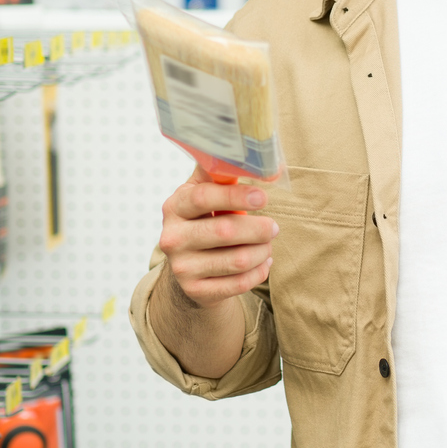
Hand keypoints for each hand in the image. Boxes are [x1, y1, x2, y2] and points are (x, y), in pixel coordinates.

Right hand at [155, 165, 278, 307]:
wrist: (189, 267)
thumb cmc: (203, 221)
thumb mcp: (202, 194)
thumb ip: (219, 173)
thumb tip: (253, 157)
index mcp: (175, 207)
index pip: (203, 197)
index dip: (236, 196)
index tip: (263, 197)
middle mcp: (172, 238)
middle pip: (225, 231)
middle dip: (258, 228)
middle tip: (274, 227)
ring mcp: (182, 268)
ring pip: (238, 260)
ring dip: (263, 251)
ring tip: (267, 244)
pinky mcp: (197, 291)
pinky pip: (240, 283)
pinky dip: (260, 272)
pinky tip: (263, 262)